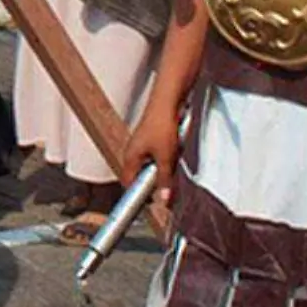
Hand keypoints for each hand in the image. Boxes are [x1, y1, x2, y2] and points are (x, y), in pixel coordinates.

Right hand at [121, 102, 182, 241]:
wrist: (169, 100)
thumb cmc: (162, 124)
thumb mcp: (166, 158)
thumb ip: (164, 180)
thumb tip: (164, 200)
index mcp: (130, 158)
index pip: (129, 184)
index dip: (139, 196)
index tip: (150, 206)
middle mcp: (134, 152)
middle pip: (142, 177)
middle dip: (156, 183)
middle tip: (167, 187)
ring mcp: (144, 145)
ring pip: (154, 166)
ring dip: (165, 169)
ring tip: (173, 160)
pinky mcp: (155, 138)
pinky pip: (161, 156)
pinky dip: (169, 158)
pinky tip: (177, 151)